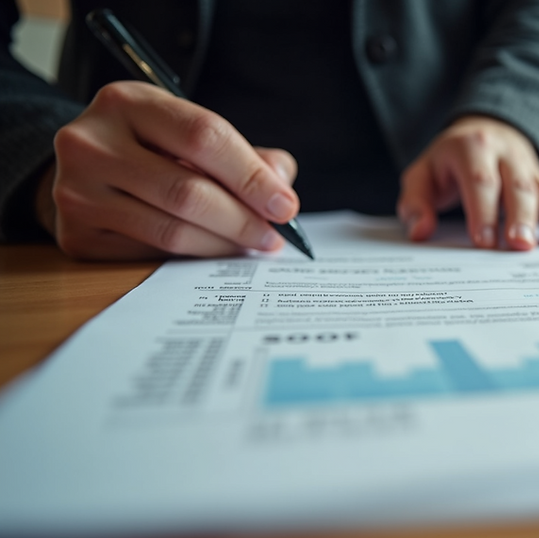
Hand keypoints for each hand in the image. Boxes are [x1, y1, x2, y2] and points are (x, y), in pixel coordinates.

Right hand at [38, 81, 299, 259]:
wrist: (87, 168)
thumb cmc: (152, 147)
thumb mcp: (190, 130)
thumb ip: (244, 153)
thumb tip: (280, 185)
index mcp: (127, 102)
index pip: (204, 137)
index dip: (251, 176)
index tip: (285, 205)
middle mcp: (92, 142)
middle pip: (188, 192)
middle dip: (243, 220)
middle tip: (274, 237)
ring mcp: (77, 191)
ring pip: (171, 230)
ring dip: (222, 245)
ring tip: (252, 246)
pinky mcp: (77, 235)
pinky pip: (150, 255)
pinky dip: (192, 258)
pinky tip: (213, 251)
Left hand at [397, 116, 538, 249]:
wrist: (482, 132)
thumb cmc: (451, 163)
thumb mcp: (423, 175)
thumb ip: (416, 204)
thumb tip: (420, 232)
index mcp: (472, 148)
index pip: (481, 181)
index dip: (484, 212)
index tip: (484, 242)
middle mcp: (506, 155)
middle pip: (518, 186)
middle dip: (521, 217)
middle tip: (520, 246)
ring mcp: (530, 168)